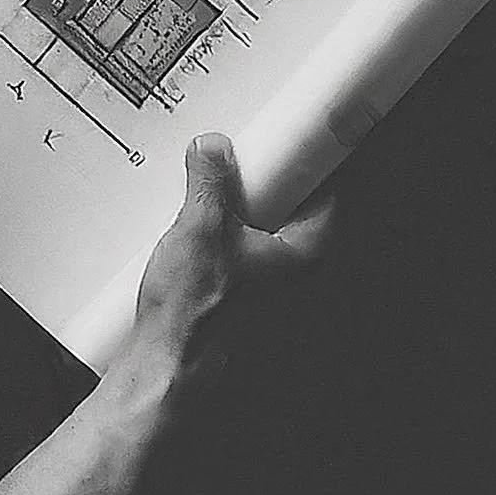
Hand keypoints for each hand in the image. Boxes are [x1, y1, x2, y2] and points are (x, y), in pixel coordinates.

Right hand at [106, 133, 333, 404]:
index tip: (301, 130)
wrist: (165, 365)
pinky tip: (196, 216)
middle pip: (295, 201)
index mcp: (307, 250)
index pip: (330, 186)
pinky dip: (226, 224)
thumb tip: (213, 149)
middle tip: (245, 151)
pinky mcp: (242, 286)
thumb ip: (210, 179)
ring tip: (212, 183)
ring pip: (266, 222)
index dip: (314, 156)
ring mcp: (270, 279)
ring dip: (242, 202)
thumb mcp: (201, 226)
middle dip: (269, 176)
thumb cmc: (196, 314)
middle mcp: (296, 267)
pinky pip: (242, 241)